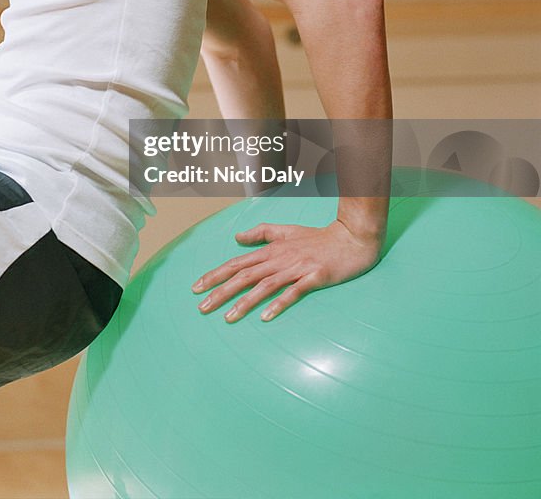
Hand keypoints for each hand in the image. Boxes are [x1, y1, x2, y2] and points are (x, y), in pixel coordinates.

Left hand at [191, 219, 382, 322]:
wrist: (351, 238)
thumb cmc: (318, 237)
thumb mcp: (285, 230)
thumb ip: (261, 233)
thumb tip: (237, 237)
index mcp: (270, 250)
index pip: (236, 263)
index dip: (215, 275)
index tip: (197, 287)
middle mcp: (279, 259)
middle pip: (244, 276)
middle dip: (221, 291)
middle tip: (202, 307)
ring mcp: (296, 268)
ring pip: (264, 286)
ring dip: (244, 302)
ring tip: (228, 317)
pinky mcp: (314, 277)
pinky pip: (293, 292)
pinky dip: (278, 303)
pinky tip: (265, 317)